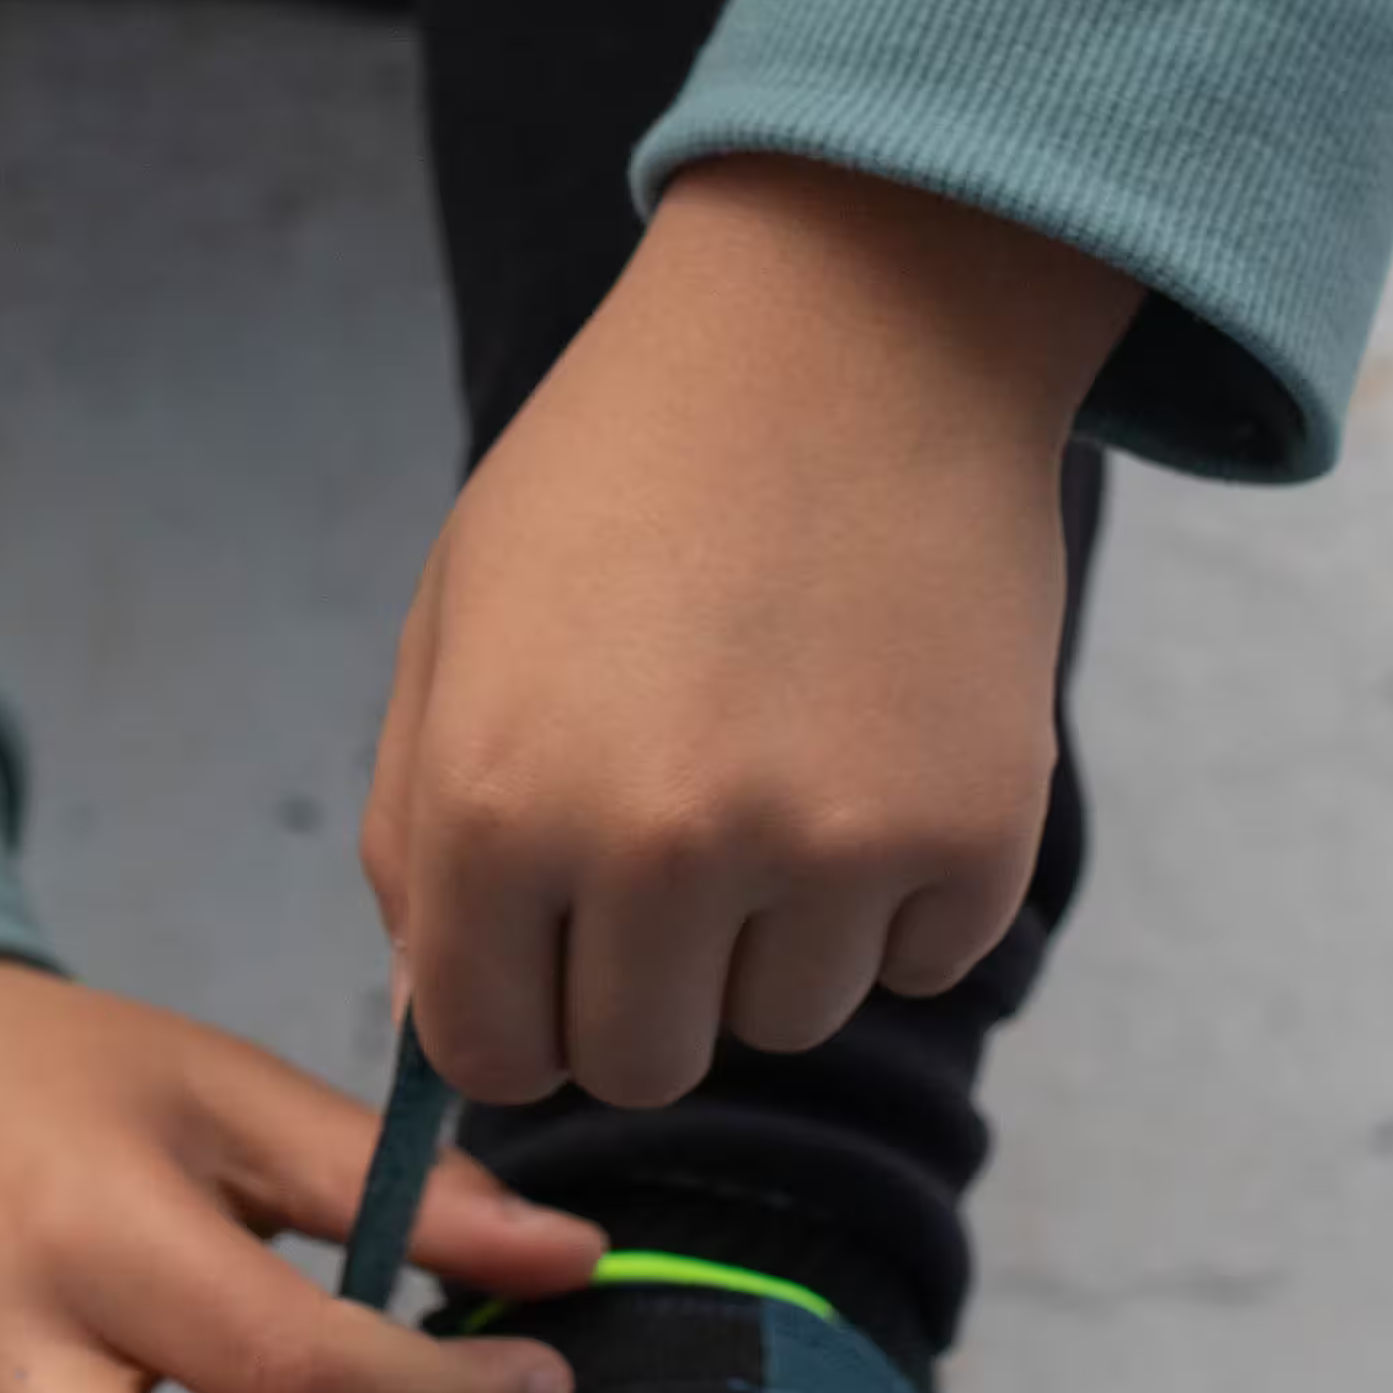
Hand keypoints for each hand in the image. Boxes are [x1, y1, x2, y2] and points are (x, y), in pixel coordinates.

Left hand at [363, 155, 1132, 1108]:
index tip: (550, 958)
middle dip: (645, 989)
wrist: (855, 326)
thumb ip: (420, 841)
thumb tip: (431, 1030)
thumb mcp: (458, 623)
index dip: (517, 1017)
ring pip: (784, 1022)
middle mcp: (659, 849)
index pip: (491, 1056)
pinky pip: (917, 962)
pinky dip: (897, 891)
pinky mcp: (973, 837)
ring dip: (775, 934)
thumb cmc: (628, 470)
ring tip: (779, 752)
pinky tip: (873, 739)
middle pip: (643, 1066)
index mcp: (500, 804)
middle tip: (675, 840)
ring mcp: (828, 852)